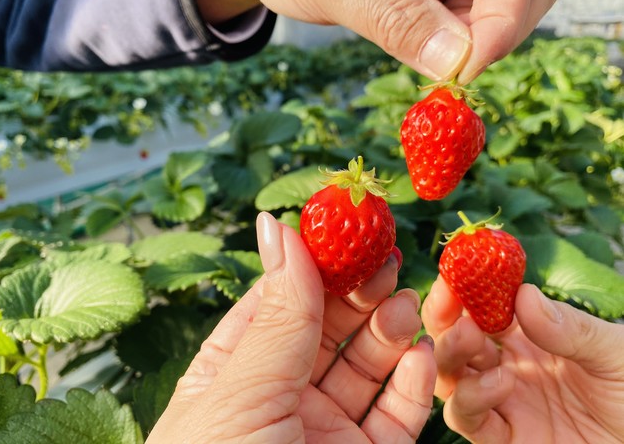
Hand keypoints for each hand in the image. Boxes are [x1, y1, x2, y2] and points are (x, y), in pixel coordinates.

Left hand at [146, 212, 436, 442]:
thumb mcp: (241, 392)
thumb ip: (276, 314)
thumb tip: (277, 227)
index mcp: (233, 377)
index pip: (277, 305)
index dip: (310, 265)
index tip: (344, 228)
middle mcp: (279, 401)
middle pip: (326, 330)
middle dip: (356, 292)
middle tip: (385, 258)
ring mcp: (325, 433)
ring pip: (365, 367)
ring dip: (388, 329)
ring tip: (404, 302)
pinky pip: (396, 416)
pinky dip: (411, 383)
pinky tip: (418, 354)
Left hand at [189, 0, 562, 83]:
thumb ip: (393, 17)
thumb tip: (457, 64)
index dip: (505, 20)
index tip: (464, 72)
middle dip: (498, 35)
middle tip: (449, 73)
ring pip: (500, 11)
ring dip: (473, 48)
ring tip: (413, 51)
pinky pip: (467, 24)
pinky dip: (453, 51)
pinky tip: (418, 54)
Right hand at [422, 277, 623, 443]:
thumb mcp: (613, 351)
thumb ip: (570, 328)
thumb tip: (522, 294)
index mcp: (528, 336)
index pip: (481, 307)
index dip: (464, 288)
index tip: (456, 269)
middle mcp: (506, 366)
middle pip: (452, 339)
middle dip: (443, 319)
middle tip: (449, 304)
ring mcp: (503, 403)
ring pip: (450, 377)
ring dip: (449, 354)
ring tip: (471, 338)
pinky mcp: (506, 440)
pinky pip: (469, 420)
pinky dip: (471, 399)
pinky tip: (501, 382)